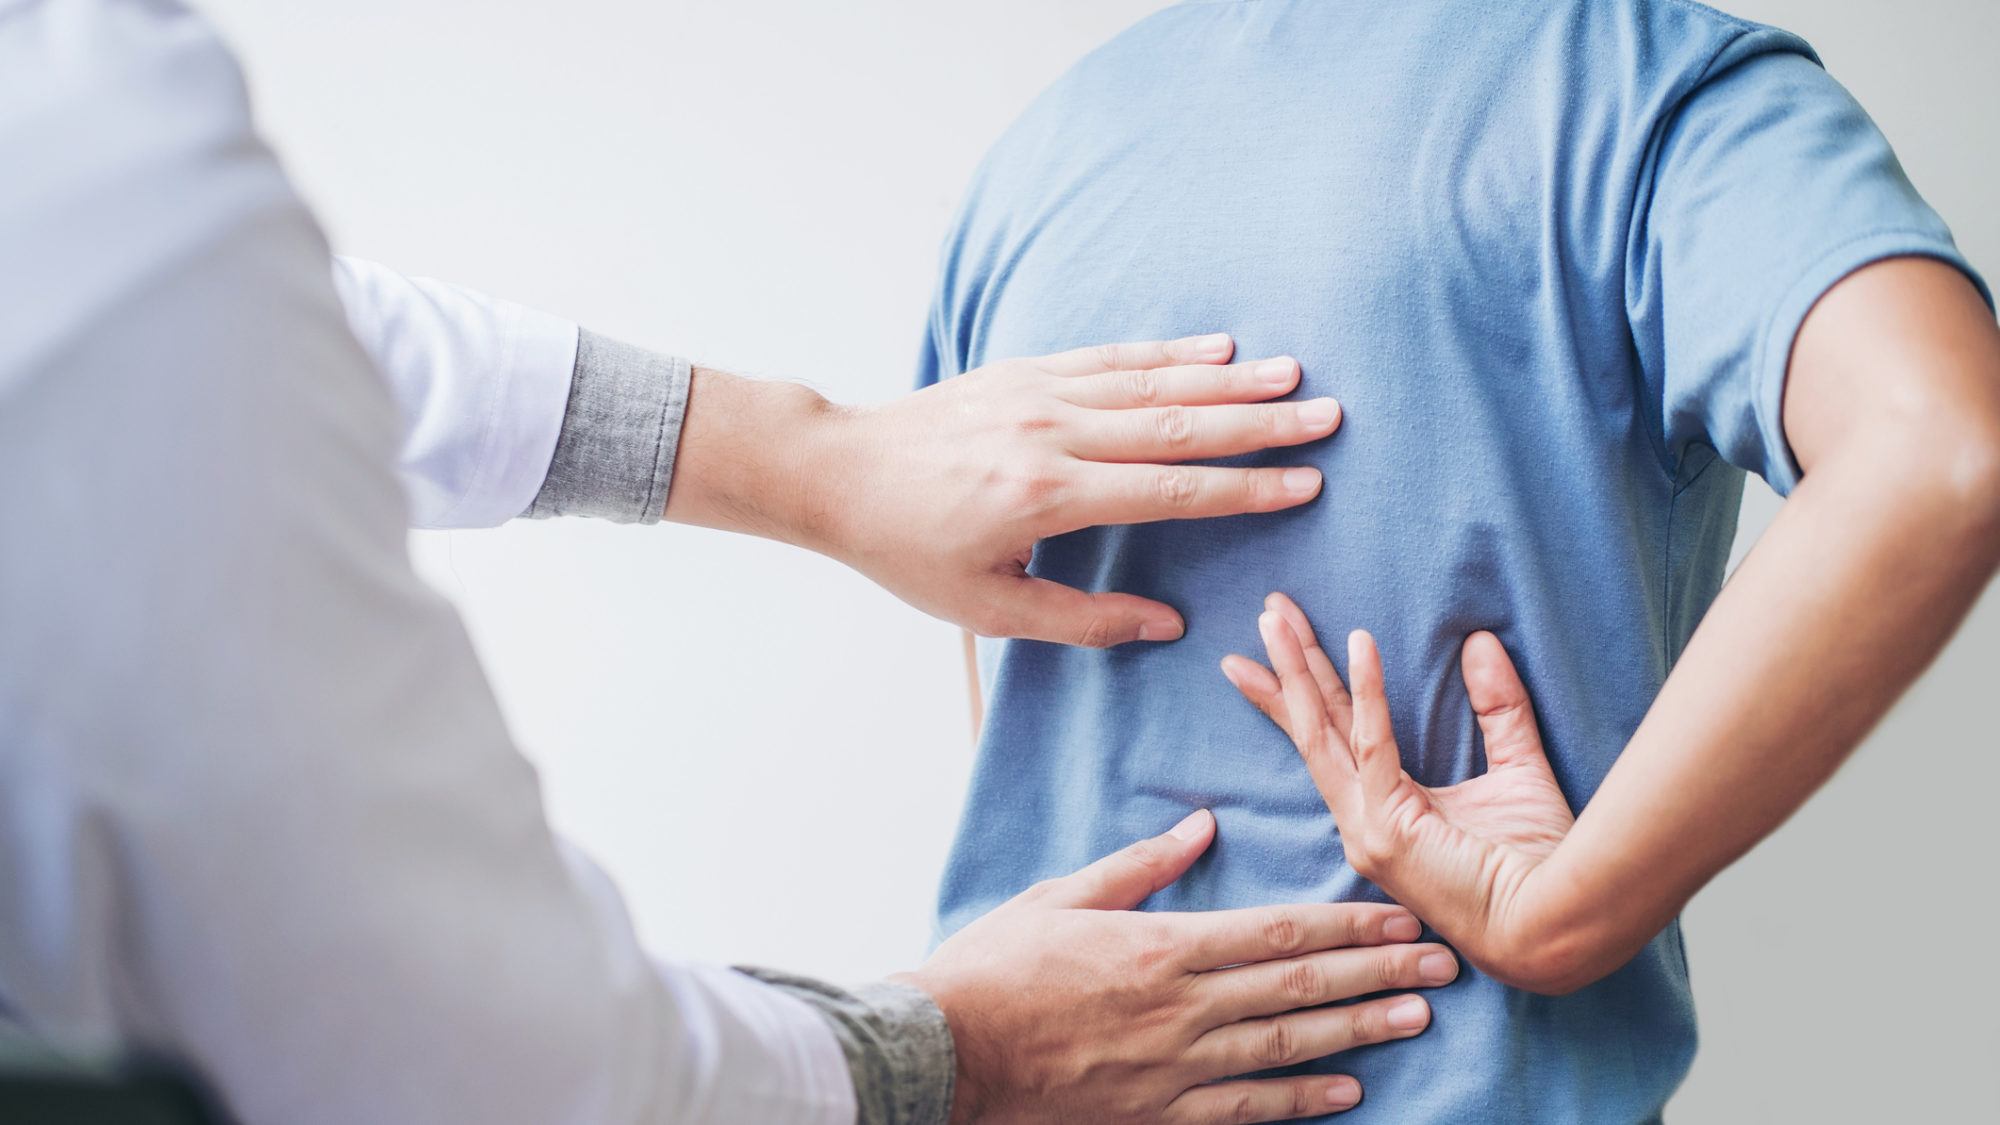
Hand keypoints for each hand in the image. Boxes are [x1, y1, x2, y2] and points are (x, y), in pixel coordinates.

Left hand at [810, 334, 1338, 646]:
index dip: (1242, 490)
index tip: (1304, 484)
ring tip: (1292, 374)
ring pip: (1150, 382)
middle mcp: (1049, 435)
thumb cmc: (910, 551)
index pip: (1169, 492)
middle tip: (1327, 416)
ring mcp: (1036, 393)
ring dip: (1227, 378)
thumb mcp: (989, 609)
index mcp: (1046, 497)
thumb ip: (1084, 619)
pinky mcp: (1022, 370)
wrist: (838, 474)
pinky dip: (1167, 351)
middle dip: (1259, 423)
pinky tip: (1216, 347)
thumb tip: (1168, 624)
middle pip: (1175, 426)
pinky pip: (1108, 357)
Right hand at [904, 808, 1458, 1123]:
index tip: (1399, 915)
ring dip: (1358, 1031)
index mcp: (1161, 947)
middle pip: (1299, 988)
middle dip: (1377, 972)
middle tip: (1442, 962)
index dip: (1346, 925)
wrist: (948, 1053)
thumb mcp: (1063, 896)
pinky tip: (1348, 1089)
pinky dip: (1299, 1100)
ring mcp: (1174, 1067)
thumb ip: (1140, 866)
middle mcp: (1181, 1008)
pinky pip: (1245, 1108)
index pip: (1276, 933)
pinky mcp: (1159, 1113)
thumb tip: (1202, 825)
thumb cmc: (997, 966)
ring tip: (1418, 1017)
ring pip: (1286, 1047)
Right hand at [1222, 594, 1574, 988]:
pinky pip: (1373, 744)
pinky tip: (1360, 644)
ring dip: (1299, 670)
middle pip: (1313, 728)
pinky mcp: (1389, 828)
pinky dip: (1366, 691)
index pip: (1334, 737)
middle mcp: (1362, 821)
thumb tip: (1480, 642)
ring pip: (1321, 732)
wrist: (1556, 926)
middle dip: (1286, 668)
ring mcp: (1368, 828)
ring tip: (1277, 618)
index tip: (1282, 642)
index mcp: (1383, 812)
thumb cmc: (1542, 865)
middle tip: (1265, 614)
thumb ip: (1498, 708)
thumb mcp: (1517, 770)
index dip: (1305, 689)